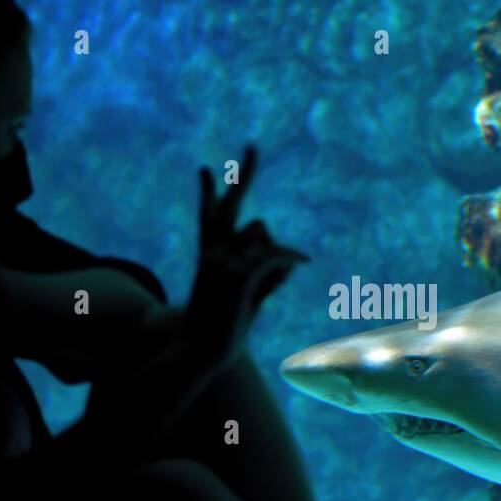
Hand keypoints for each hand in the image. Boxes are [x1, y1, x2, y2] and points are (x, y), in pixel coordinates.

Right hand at [183, 147, 307, 367]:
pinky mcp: (238, 275)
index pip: (209, 217)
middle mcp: (212, 252)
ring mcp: (222, 261)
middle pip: (231, 205)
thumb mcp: (246, 299)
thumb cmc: (219, 333)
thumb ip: (264, 276)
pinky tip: (304, 261)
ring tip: (263, 291)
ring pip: (264, 237)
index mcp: (207, 256)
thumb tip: (287, 260)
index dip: (209, 194)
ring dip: (275, 258)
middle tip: (252, 146)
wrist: (197, 354)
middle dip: (243, 173)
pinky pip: (275, 254)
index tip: (205, 171)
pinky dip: (291, 256)